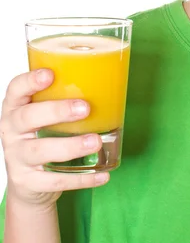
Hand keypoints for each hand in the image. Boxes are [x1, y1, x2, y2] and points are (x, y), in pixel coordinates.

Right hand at [0, 69, 109, 209]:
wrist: (28, 183)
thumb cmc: (42, 136)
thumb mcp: (45, 115)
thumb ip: (63, 98)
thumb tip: (109, 81)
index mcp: (16, 108)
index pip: (16, 89)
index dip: (30, 81)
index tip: (50, 74)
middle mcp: (11, 131)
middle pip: (27, 117)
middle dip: (56, 111)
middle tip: (85, 108)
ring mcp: (17, 158)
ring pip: (41, 151)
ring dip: (71, 146)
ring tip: (95, 141)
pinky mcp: (28, 182)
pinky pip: (55, 181)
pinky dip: (80, 179)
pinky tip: (101, 175)